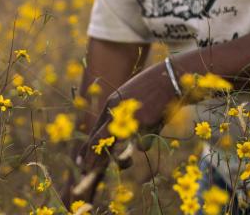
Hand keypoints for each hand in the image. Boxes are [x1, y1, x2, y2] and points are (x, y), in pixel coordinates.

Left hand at [61, 60, 179, 207]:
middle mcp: (117, 112)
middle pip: (99, 140)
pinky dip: (146, 143)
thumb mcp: (133, 100)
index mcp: (111, 104)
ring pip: (119, 149)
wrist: (169, 78)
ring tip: (125, 163)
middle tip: (84, 172)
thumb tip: (133, 144)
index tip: (80, 160)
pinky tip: (153, 129)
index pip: (95, 129)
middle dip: (92, 158)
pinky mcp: (144, 125)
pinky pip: (141, 145)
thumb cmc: (153, 88)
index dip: (88, 147)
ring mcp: (129, 120)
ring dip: (120, 161)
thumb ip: (126, 117)